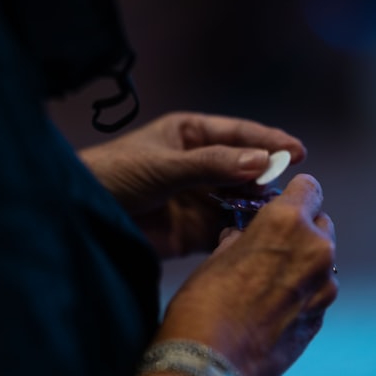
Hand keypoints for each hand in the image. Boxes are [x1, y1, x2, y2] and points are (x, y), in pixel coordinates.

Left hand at [79, 112, 305, 257]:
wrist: (76, 216)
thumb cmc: (112, 175)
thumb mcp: (163, 166)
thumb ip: (212, 165)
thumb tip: (261, 162)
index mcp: (191, 136)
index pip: (240, 135)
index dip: (270, 143)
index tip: (298, 153)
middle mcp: (199, 166)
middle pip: (245, 171)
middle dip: (267, 181)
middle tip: (290, 193)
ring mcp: (195, 199)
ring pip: (238, 203)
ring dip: (256, 211)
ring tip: (277, 219)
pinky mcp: (189, 232)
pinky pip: (223, 232)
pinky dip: (239, 236)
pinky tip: (253, 240)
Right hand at [155, 174, 337, 375]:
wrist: (211, 362)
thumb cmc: (205, 303)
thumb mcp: (217, 254)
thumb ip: (243, 238)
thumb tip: (245, 236)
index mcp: (287, 221)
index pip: (310, 187)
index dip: (294, 194)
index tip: (283, 202)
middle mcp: (316, 249)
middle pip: (320, 223)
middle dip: (300, 229)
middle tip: (271, 245)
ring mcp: (324, 287)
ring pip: (321, 262)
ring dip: (302, 264)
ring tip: (267, 281)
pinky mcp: (321, 318)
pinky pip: (316, 293)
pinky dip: (301, 293)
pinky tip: (272, 307)